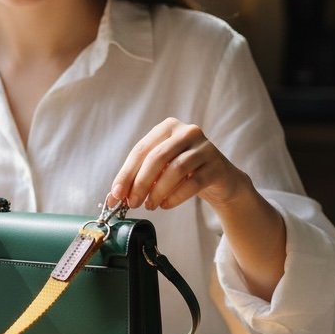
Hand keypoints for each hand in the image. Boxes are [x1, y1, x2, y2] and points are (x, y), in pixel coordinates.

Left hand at [110, 118, 250, 211]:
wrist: (220, 181)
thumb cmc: (184, 173)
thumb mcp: (160, 169)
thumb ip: (138, 177)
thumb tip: (114, 197)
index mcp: (167, 127)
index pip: (141, 150)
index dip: (126, 174)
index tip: (116, 195)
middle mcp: (187, 132)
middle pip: (157, 158)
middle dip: (140, 183)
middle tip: (132, 204)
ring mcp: (204, 147)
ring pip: (175, 169)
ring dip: (158, 191)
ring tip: (150, 206)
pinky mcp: (216, 165)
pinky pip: (193, 182)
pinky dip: (175, 196)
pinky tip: (165, 205)